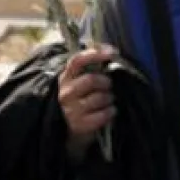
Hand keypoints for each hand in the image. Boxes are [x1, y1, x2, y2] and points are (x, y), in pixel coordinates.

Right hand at [58, 47, 115, 161]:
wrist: (69, 128)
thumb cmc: (81, 98)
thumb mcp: (81, 80)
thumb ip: (92, 66)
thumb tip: (112, 51)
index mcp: (66, 77)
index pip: (78, 60)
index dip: (96, 54)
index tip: (113, 52)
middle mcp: (66, 92)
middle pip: (92, 80)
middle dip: (106, 82)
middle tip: (108, 86)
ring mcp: (70, 109)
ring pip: (99, 98)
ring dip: (109, 98)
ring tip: (107, 100)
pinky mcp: (79, 125)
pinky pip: (103, 114)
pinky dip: (110, 112)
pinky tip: (108, 111)